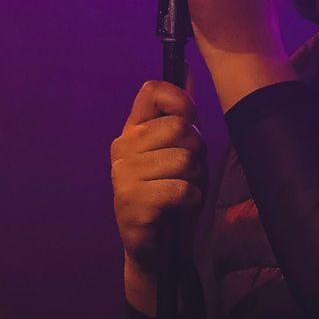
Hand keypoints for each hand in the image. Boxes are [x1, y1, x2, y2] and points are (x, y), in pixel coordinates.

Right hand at [110, 79, 206, 277]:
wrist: (159, 249)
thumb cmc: (172, 196)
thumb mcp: (181, 151)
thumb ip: (181, 114)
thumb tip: (186, 69)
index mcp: (133, 130)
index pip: (152, 91)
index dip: (180, 100)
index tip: (189, 119)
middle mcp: (122, 147)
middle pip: (180, 128)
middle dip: (195, 153)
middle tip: (185, 173)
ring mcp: (123, 175)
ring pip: (184, 160)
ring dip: (194, 181)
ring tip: (181, 193)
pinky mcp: (132, 203)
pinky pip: (180, 189)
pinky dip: (190, 200)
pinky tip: (178, 209)